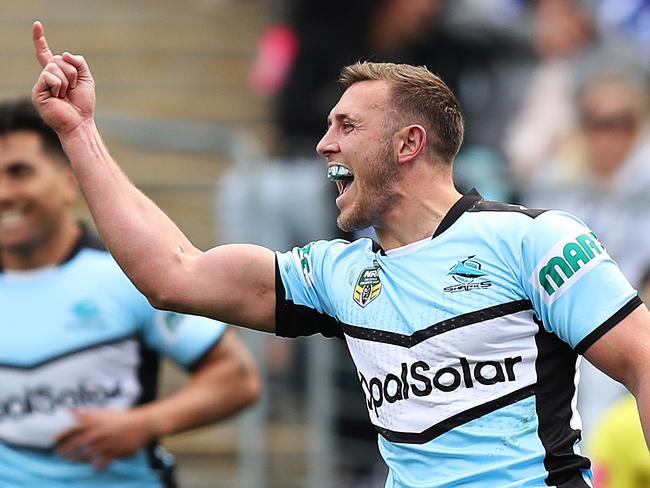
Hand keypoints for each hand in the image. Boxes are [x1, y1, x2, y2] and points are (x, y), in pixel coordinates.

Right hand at [31, 21, 95, 135]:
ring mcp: (41, 84)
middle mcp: (46, 77)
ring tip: (66, 94)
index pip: (46, 54)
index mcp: (56, 74)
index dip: (40, 40)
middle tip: (73, 89)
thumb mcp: (86, 79)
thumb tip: (64, 54)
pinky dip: (59, 86)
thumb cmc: (82, 104)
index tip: (37, 25)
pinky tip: (59, 97)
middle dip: (72, 72)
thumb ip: (79, 63)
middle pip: (58, 59)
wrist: (80, 122)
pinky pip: (50, 77)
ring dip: (67, 81)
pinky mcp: (37, 92)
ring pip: (55, 67)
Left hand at [55, 408, 157, 469]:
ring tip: (72, 460)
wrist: (143, 424)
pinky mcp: (113, 453)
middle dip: (65, 450)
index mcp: (95, 422)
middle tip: (60, 453)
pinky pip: (100, 463)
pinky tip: (94, 466)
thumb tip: (70, 410)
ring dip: (77, 459)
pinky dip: (96, 466)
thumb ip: (87, 413)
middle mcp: (97, 434)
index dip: (61, 435)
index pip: (73, 429)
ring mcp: (105, 445)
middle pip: (75, 445)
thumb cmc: (124, 417)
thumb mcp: (105, 412)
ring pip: (85, 456)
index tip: (54, 440)